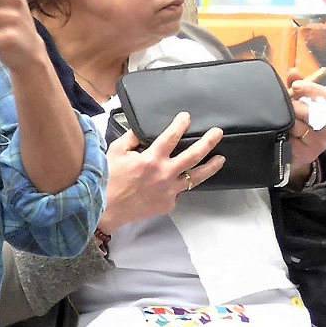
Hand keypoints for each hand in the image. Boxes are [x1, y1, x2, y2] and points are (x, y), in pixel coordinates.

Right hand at [100, 115, 225, 231]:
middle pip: (193, 155)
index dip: (180, 124)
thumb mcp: (115, 152)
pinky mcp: (168, 204)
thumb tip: (142, 131)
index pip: (171, 136)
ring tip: (220, 159)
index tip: (186, 117)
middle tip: (217, 133)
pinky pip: (178, 192)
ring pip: (196, 177)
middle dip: (208, 142)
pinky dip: (179, 185)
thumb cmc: (108, 179)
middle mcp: (164, 174)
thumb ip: (131, 138)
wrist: (105, 209)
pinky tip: (181, 181)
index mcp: (151, 159)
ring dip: (210, 166)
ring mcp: (169, 191)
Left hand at [286, 78, 325, 179]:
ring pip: (302, 127)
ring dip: (288, 121)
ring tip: (279, 119)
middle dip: (296, 106)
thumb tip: (293, 71)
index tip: (295, 85)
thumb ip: (298, 87)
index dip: (311, 89)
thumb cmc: (300, 122)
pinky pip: (293, 141)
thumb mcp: (301, 103)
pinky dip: (284, 135)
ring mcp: (320, 143)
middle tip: (283, 104)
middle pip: (315, 112)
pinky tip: (280, 132)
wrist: (296, 152)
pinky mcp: (307, 154)